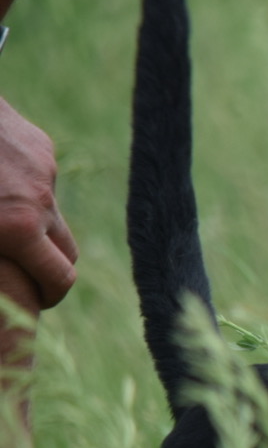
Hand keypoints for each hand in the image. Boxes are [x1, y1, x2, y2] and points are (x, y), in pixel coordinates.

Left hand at [0, 94, 76, 310]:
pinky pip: (40, 177)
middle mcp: (41, 203)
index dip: (50, 296)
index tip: (36, 302)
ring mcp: (44, 171)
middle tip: (26, 274)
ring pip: (50, 211)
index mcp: (18, 228)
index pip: (61, 277)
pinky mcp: (40, 145)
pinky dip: (23, 185)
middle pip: (69, 250)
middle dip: (51, 267)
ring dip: (33, 222)